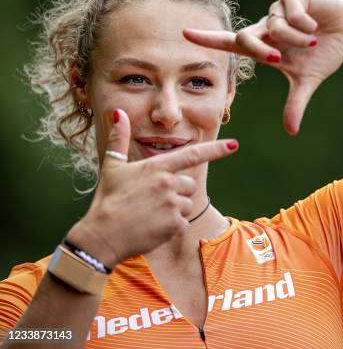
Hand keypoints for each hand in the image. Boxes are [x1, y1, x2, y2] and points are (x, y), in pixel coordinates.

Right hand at [65, 109, 238, 267]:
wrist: (101, 236)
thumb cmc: (107, 200)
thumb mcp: (112, 166)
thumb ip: (119, 139)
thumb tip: (118, 113)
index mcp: (156, 167)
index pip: (192, 154)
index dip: (216, 149)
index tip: (234, 145)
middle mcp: (167, 183)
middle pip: (189, 185)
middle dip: (177, 192)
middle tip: (152, 201)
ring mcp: (172, 204)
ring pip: (188, 204)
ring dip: (175, 210)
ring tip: (150, 214)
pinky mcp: (174, 225)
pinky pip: (182, 223)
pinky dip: (170, 227)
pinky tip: (152, 228)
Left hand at [184, 0, 342, 134]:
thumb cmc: (322, 55)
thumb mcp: (307, 81)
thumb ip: (295, 103)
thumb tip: (292, 131)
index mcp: (263, 46)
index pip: (230, 42)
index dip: (208, 39)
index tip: (185, 34)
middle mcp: (265, 26)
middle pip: (245, 36)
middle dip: (258, 49)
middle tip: (278, 59)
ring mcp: (278, 11)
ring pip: (274, 26)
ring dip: (296, 39)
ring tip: (313, 40)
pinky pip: (290, 12)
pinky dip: (303, 24)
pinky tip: (315, 26)